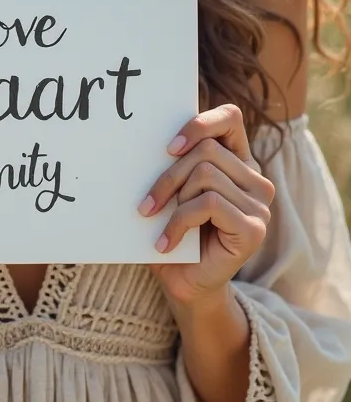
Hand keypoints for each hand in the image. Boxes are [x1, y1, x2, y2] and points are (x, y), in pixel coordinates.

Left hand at [138, 103, 274, 306]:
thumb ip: (173, 162)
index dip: (199, 124)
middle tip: (147, 204)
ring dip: (173, 200)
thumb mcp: (172, 191)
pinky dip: (179, 221)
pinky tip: (165, 243)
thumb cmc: (173, 232)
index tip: (168, 148)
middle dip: (168, 176)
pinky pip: (209, 204)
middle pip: (207, 150)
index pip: (230, 117)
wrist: (185, 284)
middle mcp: (255, 179)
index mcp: (238, 161)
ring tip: (160, 223)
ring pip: (206, 175)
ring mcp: (259, 205)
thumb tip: (141, 138)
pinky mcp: (255, 229)